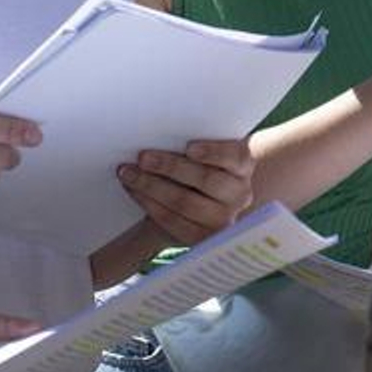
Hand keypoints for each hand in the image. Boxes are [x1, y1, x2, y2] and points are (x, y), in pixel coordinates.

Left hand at [117, 138, 255, 245]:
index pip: (235, 156)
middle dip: (170, 167)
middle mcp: (239, 193)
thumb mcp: (206, 152)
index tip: (189, 148)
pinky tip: (134, 191)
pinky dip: (149, 204)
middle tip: (142, 157)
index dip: (213, 152)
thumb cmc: (200, 164)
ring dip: (151, 186)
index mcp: (243, 165)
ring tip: (128, 173)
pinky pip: (172, 221)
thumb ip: (192, 144)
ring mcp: (224, 220)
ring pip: (185, 202)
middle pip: (206, 179)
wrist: (205, 200)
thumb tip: (160, 132)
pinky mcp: (203, 238)